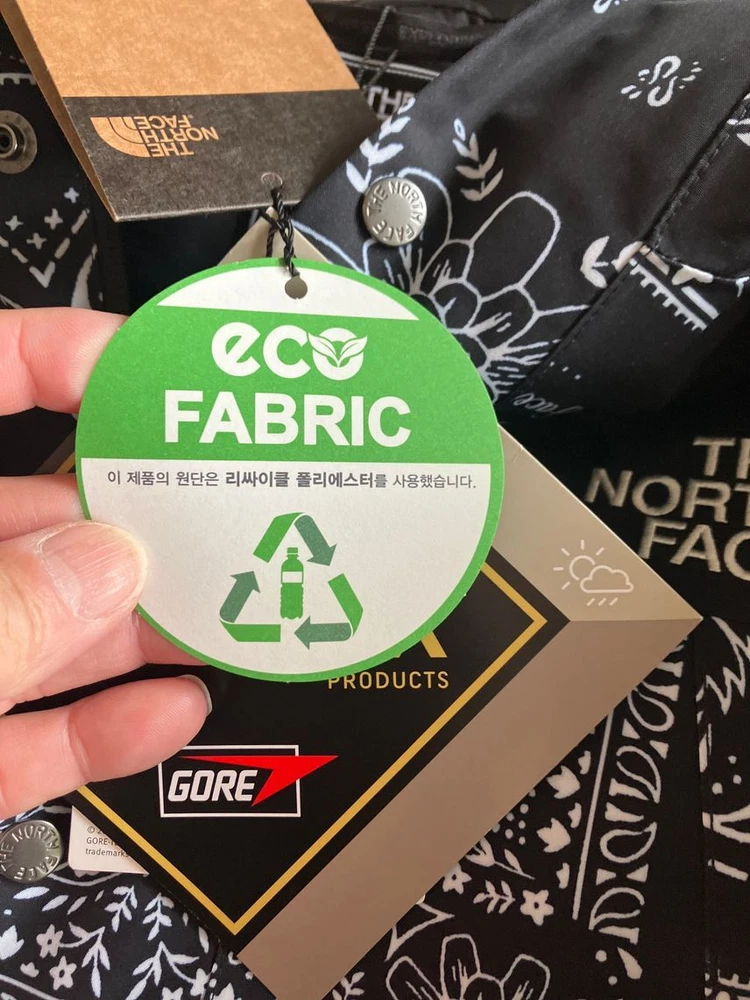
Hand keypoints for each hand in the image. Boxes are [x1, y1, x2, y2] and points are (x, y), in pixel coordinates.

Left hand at [0, 307, 211, 819]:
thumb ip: (1, 615)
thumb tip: (106, 564)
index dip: (67, 356)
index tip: (156, 373)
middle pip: (36, 514)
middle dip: (137, 513)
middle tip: (221, 508)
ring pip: (47, 624)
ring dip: (142, 620)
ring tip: (228, 604)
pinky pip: (32, 733)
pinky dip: (104, 726)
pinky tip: (174, 709)